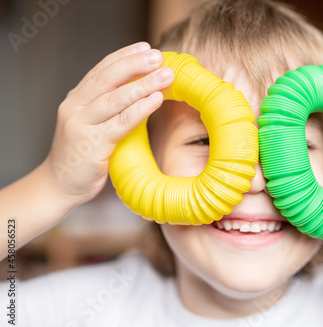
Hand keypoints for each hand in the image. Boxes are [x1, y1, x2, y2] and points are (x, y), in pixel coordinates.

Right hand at [45, 42, 173, 204]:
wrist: (59, 185)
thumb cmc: (82, 154)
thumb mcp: (92, 124)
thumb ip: (108, 107)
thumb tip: (142, 90)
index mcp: (76, 100)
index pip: (101, 70)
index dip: (124, 56)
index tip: (146, 47)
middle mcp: (75, 108)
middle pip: (107, 79)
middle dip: (135, 65)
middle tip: (158, 56)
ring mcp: (81, 126)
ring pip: (115, 99)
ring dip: (143, 84)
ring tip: (165, 75)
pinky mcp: (92, 145)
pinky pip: (121, 123)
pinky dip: (140, 109)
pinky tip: (156, 100)